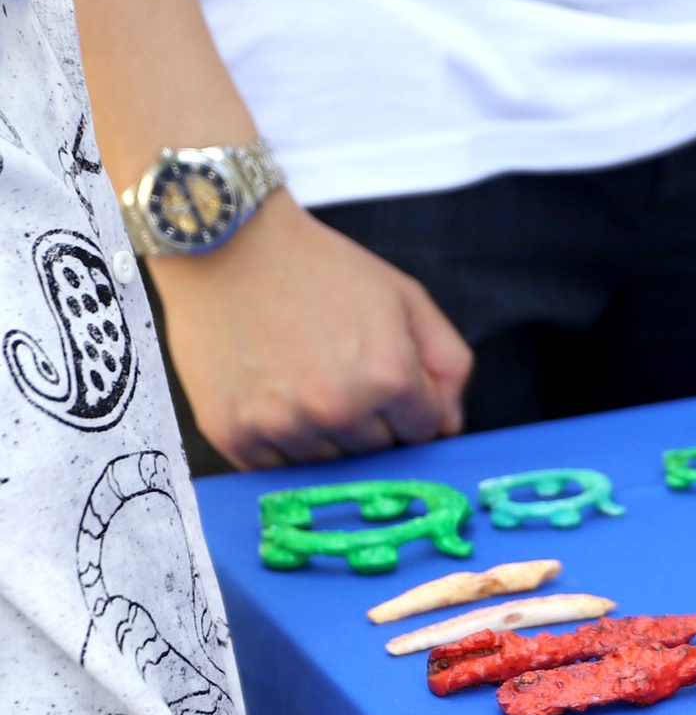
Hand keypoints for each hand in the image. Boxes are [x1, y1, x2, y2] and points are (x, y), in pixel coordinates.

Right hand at [149, 195, 471, 467]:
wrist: (225, 245)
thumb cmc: (321, 269)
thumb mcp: (406, 298)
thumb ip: (448, 364)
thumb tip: (450, 428)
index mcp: (389, 378)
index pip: (424, 431)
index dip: (408, 404)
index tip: (382, 374)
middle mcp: (337, 408)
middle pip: (379, 452)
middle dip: (371, 421)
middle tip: (337, 372)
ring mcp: (282, 424)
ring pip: (331, 466)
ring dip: (326, 435)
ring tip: (302, 380)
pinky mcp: (234, 433)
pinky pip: (278, 470)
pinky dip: (282, 444)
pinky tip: (272, 398)